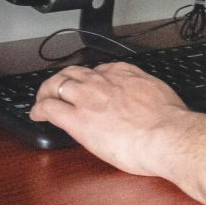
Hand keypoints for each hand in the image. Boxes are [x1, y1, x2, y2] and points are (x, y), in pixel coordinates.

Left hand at [30, 57, 195, 174]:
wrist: (166, 135)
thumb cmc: (169, 122)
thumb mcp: (161, 95)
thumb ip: (147, 93)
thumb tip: (148, 102)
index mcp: (124, 74)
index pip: (98, 69)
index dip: (88, 78)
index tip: (88, 85)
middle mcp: (102, 81)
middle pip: (73, 72)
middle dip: (63, 79)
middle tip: (57, 88)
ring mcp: (87, 98)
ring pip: (56, 85)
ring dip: (47, 91)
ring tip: (42, 99)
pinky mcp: (77, 119)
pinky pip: (49, 108)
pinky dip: (38, 109)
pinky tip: (36, 114)